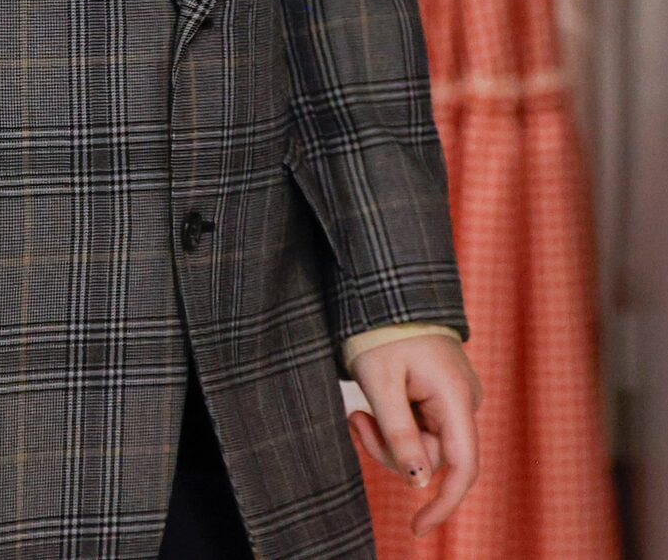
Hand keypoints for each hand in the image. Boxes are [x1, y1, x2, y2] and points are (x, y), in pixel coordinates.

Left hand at [349, 334, 481, 534]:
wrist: (385, 290)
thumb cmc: (379, 330)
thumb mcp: (380, 382)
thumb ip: (399, 434)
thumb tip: (420, 483)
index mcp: (455, 399)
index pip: (463, 467)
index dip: (443, 503)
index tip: (417, 529)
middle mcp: (463, 402)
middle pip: (432, 456)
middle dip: (391, 452)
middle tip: (355, 422)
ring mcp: (452, 399)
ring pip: (421, 444)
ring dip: (386, 437)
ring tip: (357, 410)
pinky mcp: (437, 395)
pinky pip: (418, 426)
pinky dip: (392, 425)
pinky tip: (370, 406)